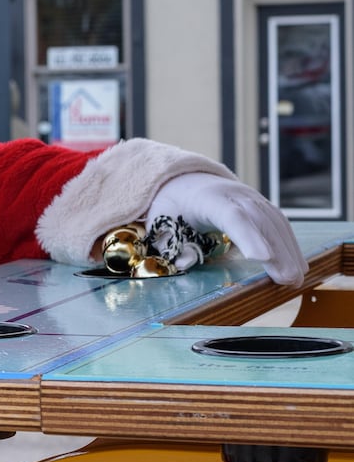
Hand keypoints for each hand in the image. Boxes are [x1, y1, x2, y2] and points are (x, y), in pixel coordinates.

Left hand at [148, 172, 306, 286]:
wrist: (186, 182)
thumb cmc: (173, 205)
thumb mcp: (162, 222)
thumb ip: (171, 243)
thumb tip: (185, 262)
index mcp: (209, 198)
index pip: (232, 216)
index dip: (248, 236)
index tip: (262, 258)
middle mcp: (236, 195)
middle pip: (261, 222)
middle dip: (278, 251)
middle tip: (288, 279)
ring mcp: (253, 199)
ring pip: (276, 224)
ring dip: (289, 251)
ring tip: (296, 279)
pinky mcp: (263, 207)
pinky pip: (280, 225)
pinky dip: (290, 245)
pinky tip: (298, 265)